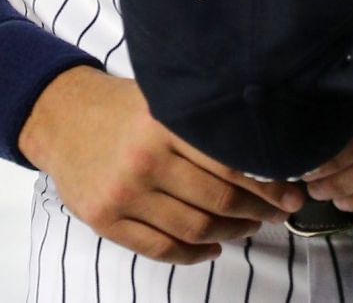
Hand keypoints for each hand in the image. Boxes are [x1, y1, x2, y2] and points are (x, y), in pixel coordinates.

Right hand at [17, 66, 304, 264]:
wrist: (60, 118)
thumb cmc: (121, 107)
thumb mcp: (161, 98)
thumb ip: (202, 120)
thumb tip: (265, 144)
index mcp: (163, 122)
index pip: (230, 161)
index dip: (269, 184)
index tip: (292, 194)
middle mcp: (144, 159)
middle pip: (218, 199)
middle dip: (259, 211)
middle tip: (279, 212)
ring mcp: (123, 193)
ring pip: (194, 228)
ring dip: (231, 233)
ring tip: (249, 227)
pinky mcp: (105, 220)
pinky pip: (161, 249)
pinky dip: (194, 254)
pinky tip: (213, 246)